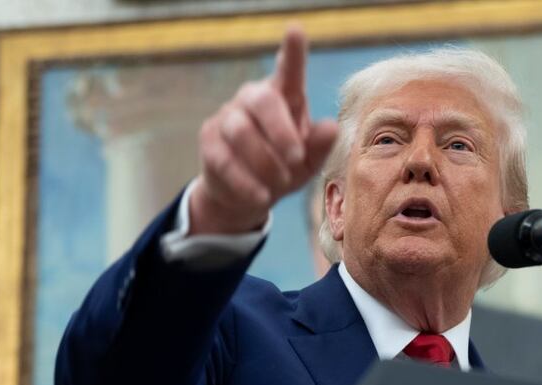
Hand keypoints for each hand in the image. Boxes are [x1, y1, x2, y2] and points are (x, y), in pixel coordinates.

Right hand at [189, 25, 337, 234]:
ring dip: (265, 162)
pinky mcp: (209, 141)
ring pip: (241, 132)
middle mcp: (253, 99)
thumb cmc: (286, 168)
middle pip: (261, 100)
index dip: (292, 52)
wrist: (250, 195)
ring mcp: (227, 117)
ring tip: (281, 184)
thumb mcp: (310, 162)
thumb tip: (331, 128)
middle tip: (297, 159)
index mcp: (284, 96)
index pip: (289, 70)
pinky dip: (246, 182)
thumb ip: (320, 146)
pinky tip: (261, 196)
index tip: (295, 31)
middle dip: (281, 132)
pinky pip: (224, 159)